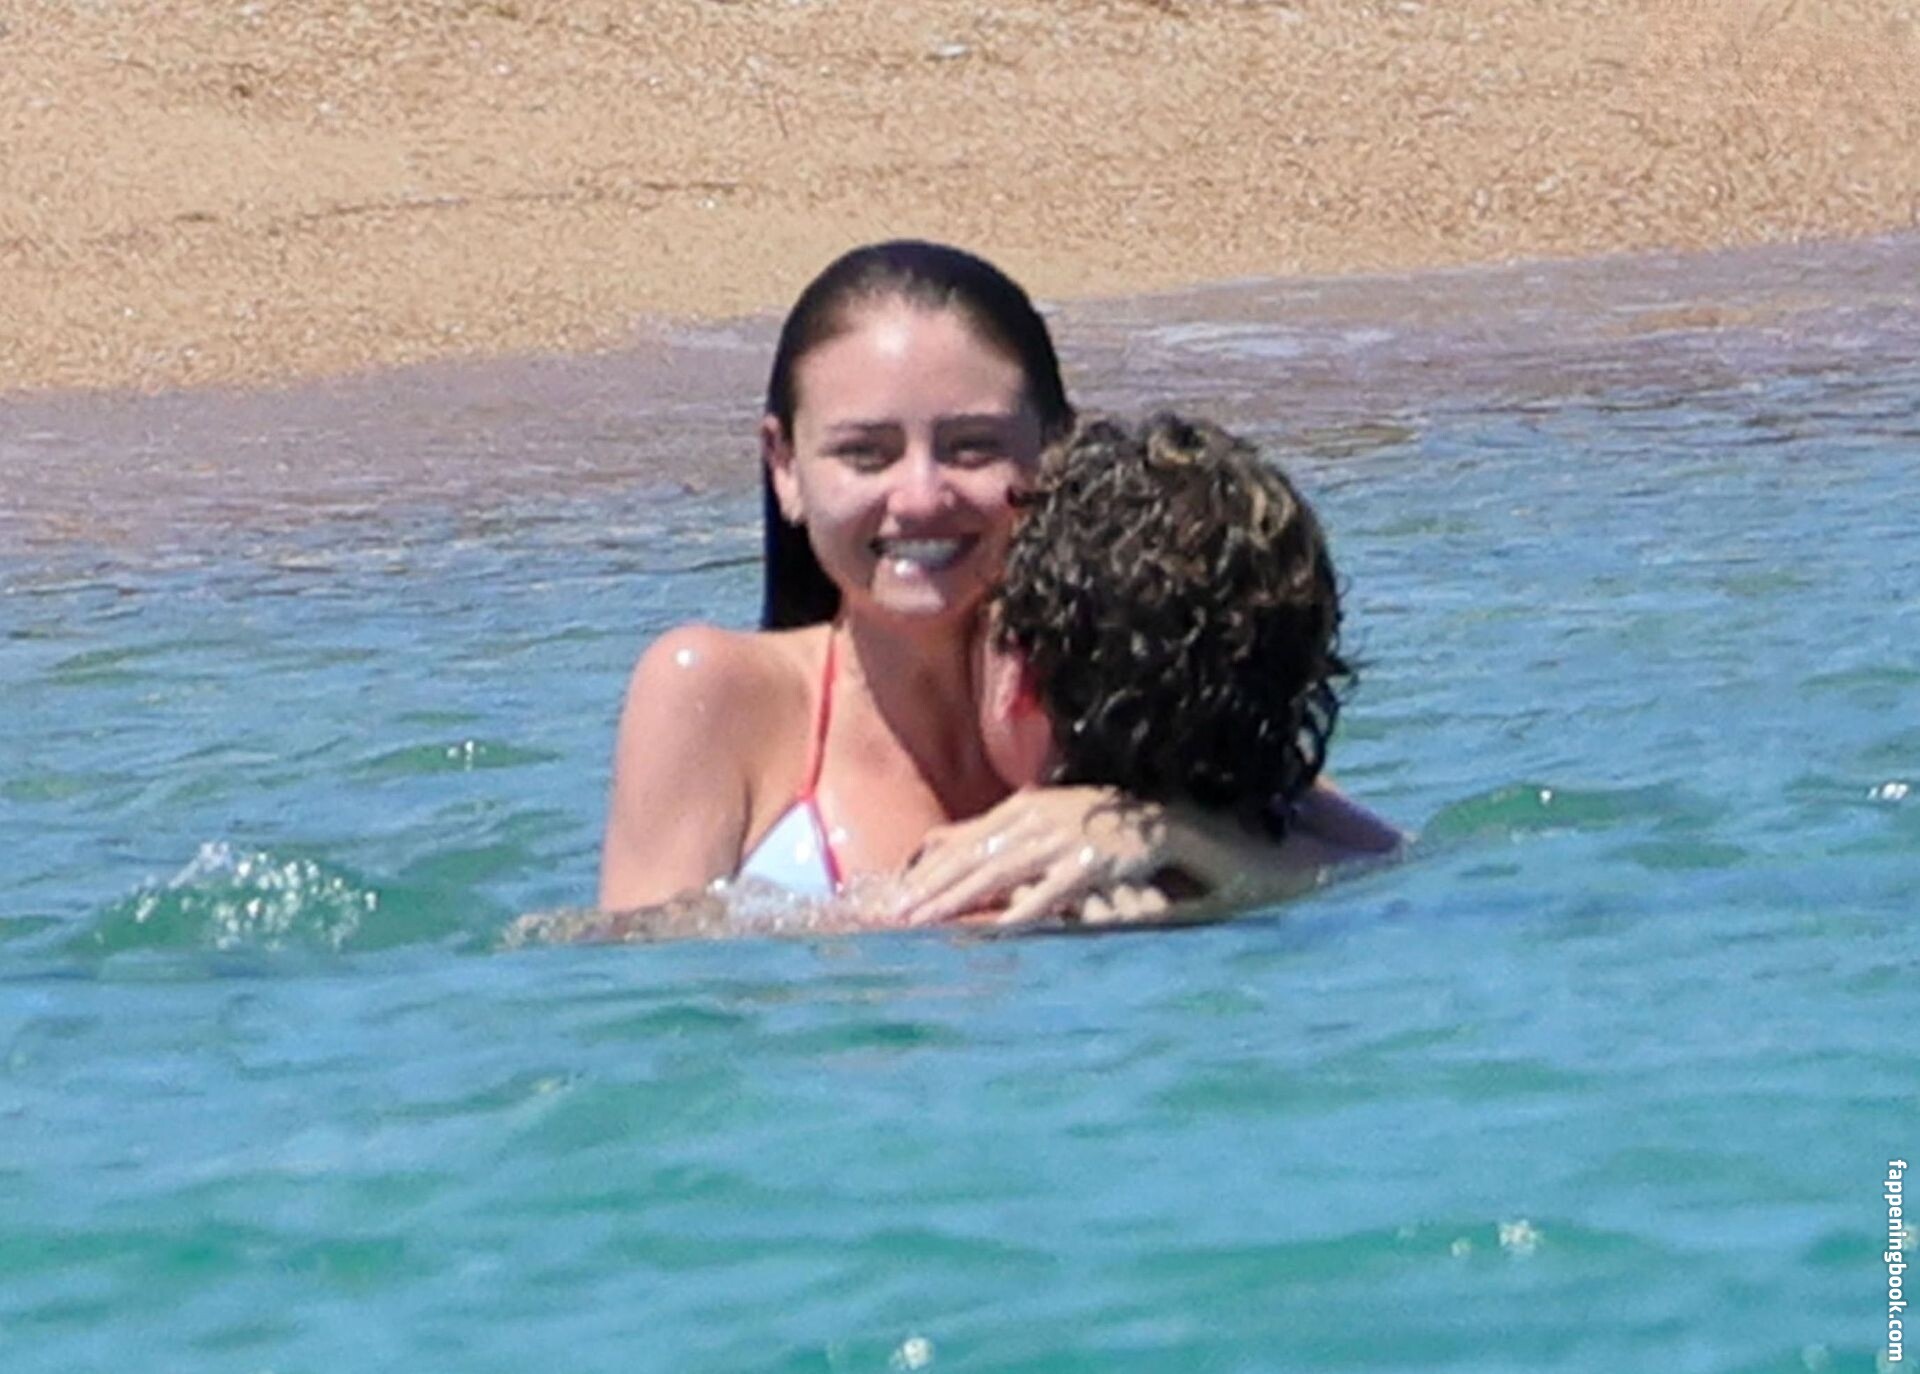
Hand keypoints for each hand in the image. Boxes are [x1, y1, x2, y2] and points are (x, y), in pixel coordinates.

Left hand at [894, 787, 1174, 928]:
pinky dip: (1023, 909)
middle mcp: (1036, 819)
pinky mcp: (1090, 863)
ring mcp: (1063, 839)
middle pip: (973, 856)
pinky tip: (996, 928)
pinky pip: (1050, 891)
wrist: (1158, 826)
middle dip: (931, 887)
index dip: (928, 870)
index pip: (963, 841)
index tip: (896, 896)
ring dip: (960, 899)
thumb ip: (989, 831)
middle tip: (898, 914)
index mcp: (1021, 807)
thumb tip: (934, 842)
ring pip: (1000, 871)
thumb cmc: (1090, 827)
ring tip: (928, 921)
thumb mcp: (1036, 819)